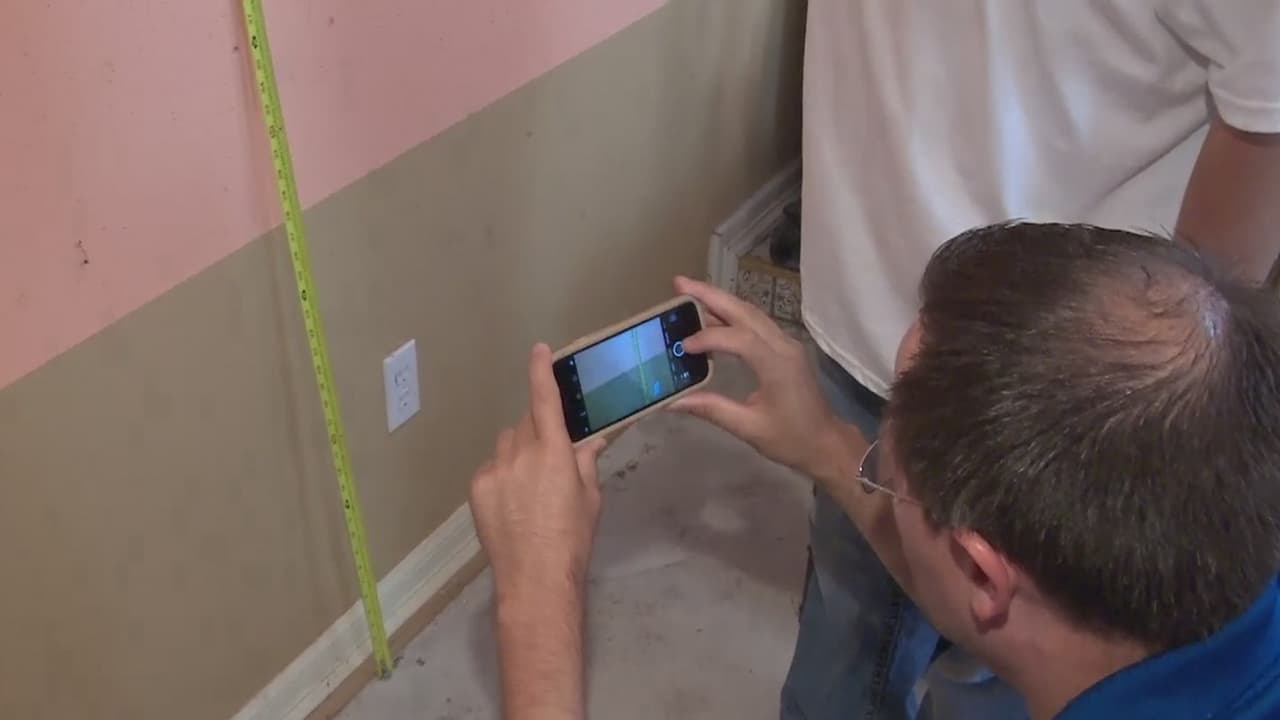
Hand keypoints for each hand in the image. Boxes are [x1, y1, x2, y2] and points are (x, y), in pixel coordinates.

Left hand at [470, 344, 607, 607]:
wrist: (535, 578)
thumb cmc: (572, 539)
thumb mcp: (589, 498)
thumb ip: (585, 463)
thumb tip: (588, 441)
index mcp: (553, 453)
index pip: (545, 400)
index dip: (541, 371)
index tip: (539, 350)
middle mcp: (520, 454)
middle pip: (526, 422)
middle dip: (538, 428)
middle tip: (551, 454)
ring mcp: (494, 471)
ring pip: (507, 444)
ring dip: (519, 450)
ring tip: (531, 484)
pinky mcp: (477, 488)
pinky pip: (492, 467)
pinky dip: (503, 473)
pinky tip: (514, 501)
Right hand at [670, 276, 863, 480]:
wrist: (825, 443)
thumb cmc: (791, 439)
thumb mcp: (749, 428)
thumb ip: (712, 409)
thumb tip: (673, 402)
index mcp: (777, 366)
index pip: (739, 339)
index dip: (709, 337)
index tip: (683, 346)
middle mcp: (784, 346)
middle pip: (745, 312)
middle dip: (711, 295)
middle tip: (679, 282)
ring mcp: (787, 344)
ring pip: (751, 313)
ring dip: (721, 300)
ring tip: (689, 292)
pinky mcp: (785, 348)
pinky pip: (756, 323)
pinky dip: (732, 315)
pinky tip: (712, 316)